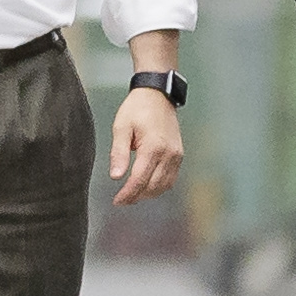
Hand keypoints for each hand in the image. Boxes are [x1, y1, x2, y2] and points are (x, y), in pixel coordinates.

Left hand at [108, 85, 185, 208]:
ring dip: (148, 193)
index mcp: (153, 146)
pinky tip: (147, 185)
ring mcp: (176, 155)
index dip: (128, 194)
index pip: (140, 179)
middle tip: (122, 200)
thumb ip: (118, 153)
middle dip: (136, 196)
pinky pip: (171, 178)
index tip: (117, 201)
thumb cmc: (138, 108)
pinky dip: (159, 186)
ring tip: (133, 194)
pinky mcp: (179, 155)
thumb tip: (116, 176)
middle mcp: (168, 153)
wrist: (157, 94)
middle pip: (153, 186)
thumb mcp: (121, 127)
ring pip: (164, 186)